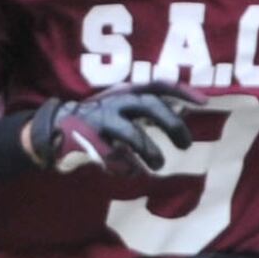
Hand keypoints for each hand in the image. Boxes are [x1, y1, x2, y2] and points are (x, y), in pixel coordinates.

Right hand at [28, 87, 199, 175]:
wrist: (54, 129)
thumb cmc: (100, 120)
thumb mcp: (125, 108)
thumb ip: (149, 109)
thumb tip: (184, 112)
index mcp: (126, 92)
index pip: (158, 85)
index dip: (182, 91)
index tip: (204, 103)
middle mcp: (115, 102)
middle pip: (150, 106)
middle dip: (172, 124)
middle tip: (186, 145)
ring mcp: (101, 120)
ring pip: (133, 134)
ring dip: (150, 152)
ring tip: (158, 165)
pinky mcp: (88, 140)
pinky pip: (114, 155)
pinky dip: (127, 167)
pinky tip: (133, 173)